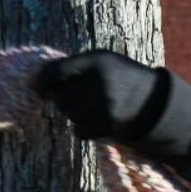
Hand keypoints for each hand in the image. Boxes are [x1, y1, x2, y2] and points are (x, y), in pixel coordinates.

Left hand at [32, 50, 165, 140]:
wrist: (154, 100)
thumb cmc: (121, 79)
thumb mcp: (103, 63)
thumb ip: (74, 68)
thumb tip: (36, 84)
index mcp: (97, 60)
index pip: (56, 71)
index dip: (42, 82)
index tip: (38, 89)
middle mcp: (100, 81)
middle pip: (61, 99)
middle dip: (65, 101)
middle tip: (80, 100)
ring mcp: (105, 103)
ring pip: (70, 116)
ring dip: (76, 116)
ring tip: (95, 109)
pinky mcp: (109, 123)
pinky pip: (80, 131)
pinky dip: (84, 130)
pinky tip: (97, 122)